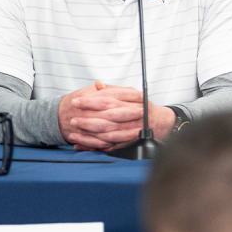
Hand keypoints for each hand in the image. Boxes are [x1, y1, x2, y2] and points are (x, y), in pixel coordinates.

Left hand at [60, 82, 177, 149]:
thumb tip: (97, 84)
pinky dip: (95, 146)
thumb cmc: (141, 105)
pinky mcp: (129, 142)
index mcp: (134, 99)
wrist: (159, 122)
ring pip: (108, 134)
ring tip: (73, 134)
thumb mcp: (130, 93)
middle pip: (108, 118)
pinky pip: (110, 145)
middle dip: (88, 120)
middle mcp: (134, 114)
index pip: (108, 100)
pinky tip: (81, 145)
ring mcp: (132, 130)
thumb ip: (113, 90)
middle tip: (72, 120)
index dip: (90, 101)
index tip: (76, 101)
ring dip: (89, 135)